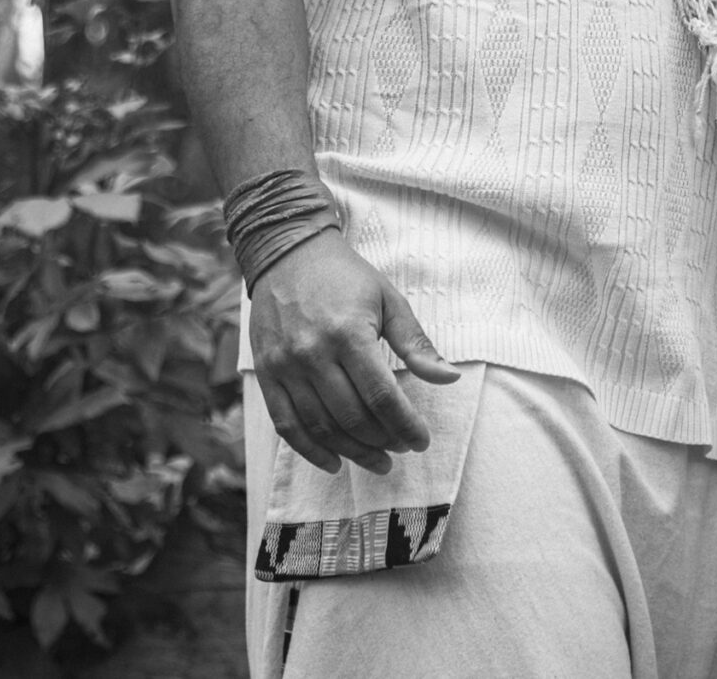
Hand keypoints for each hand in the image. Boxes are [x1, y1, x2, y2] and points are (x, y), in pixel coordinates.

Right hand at [249, 231, 460, 474]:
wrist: (287, 254)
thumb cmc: (345, 277)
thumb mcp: (388, 300)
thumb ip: (417, 343)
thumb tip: (450, 378)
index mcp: (350, 333)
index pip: (382, 396)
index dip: (405, 425)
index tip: (421, 441)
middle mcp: (313, 353)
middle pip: (353, 417)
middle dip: (383, 441)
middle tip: (402, 449)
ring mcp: (286, 366)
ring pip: (321, 427)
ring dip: (353, 452)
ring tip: (378, 460)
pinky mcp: (266, 373)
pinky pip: (286, 425)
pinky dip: (310, 450)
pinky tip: (334, 463)